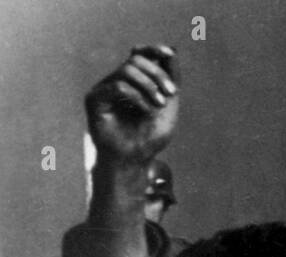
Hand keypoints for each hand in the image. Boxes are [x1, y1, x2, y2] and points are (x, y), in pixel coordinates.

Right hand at [85, 45, 178, 163]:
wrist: (136, 159)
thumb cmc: (151, 136)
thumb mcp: (169, 106)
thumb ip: (171, 80)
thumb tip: (172, 51)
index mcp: (134, 81)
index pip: (139, 54)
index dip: (153, 49)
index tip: (169, 53)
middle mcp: (117, 81)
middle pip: (136, 60)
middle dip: (158, 74)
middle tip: (172, 93)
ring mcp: (104, 89)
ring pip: (127, 70)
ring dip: (149, 86)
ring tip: (160, 104)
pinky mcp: (95, 99)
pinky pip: (117, 87)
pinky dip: (137, 97)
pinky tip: (146, 112)